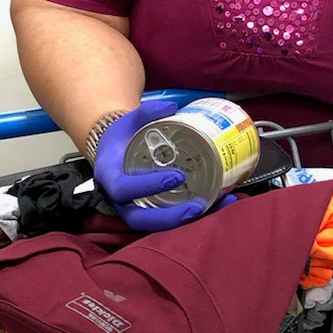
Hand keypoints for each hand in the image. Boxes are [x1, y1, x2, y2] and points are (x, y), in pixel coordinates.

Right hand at [95, 100, 208, 231]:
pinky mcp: (153, 211)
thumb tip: (171, 107)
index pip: (123, 189)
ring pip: (158, 225)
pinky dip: (197, 216)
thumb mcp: (128, 121)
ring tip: (217, 205)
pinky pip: (172, 218)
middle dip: (170, 218)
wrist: (116, 151)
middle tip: (198, 206)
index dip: (148, 187)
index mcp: (110, 177)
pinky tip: (222, 203)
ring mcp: (136, 208)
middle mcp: (121, 200)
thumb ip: (147, 112)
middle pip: (140, 220)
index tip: (175, 177)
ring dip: (189, 221)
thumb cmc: (122, 137)